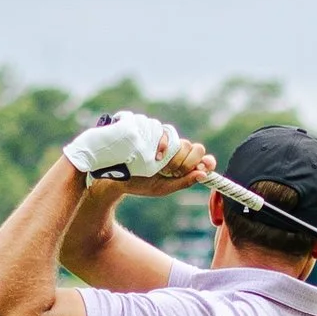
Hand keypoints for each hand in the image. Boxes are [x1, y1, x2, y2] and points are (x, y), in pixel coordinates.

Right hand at [64, 111, 214, 197]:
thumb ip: (183, 182)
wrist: (112, 178)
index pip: (197, 152)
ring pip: (178, 138)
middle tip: (170, 171)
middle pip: (190, 146)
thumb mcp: (162, 188)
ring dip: (173, 155)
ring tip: (159, 164)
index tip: (202, 168)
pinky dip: (162, 143)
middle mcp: (169, 144)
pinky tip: (156, 155)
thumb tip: (204, 174)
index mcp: (176, 158)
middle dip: (185, 162)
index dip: (203, 160)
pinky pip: (162, 130)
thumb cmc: (138, 183)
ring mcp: (157, 135)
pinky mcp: (145, 127)